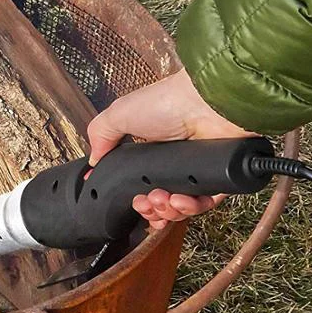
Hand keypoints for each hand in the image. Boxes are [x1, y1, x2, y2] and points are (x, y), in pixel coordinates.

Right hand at [86, 68, 252, 229]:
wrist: (204, 104)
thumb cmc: (167, 102)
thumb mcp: (118, 114)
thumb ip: (100, 136)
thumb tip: (93, 161)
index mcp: (152, 151)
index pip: (141, 184)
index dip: (135, 198)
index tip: (129, 200)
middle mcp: (175, 163)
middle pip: (159, 202)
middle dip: (149, 209)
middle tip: (144, 202)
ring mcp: (196, 172)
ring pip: (180, 208)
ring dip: (166, 211)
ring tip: (161, 200)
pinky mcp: (217, 178)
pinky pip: (204, 204)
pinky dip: (190, 208)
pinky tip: (178, 201)